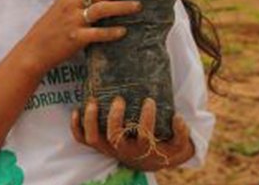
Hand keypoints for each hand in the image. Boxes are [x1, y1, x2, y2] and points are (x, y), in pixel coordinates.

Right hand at [19, 0, 143, 74]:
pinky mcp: (75, 38)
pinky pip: (98, 33)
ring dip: (122, 6)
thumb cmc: (49, 29)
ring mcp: (72, 21)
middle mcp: (70, 4)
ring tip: (138, 6)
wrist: (34, 50)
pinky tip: (123, 31)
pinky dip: (112, 32)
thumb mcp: (60, 7)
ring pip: (102, 9)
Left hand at [71, 97, 194, 170]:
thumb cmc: (165, 147)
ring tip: (93, 101)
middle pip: (114, 137)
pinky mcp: (98, 144)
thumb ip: (182, 133)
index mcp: (143, 150)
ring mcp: (108, 148)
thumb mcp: (180, 144)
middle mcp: (123, 151)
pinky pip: (82, 139)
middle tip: (119, 99)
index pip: (144, 135)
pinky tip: (77, 110)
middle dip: (115, 117)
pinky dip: (76, 126)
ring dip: (91, 120)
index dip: (147, 118)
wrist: (149, 159)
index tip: (149, 101)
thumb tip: (178, 117)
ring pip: (94, 138)